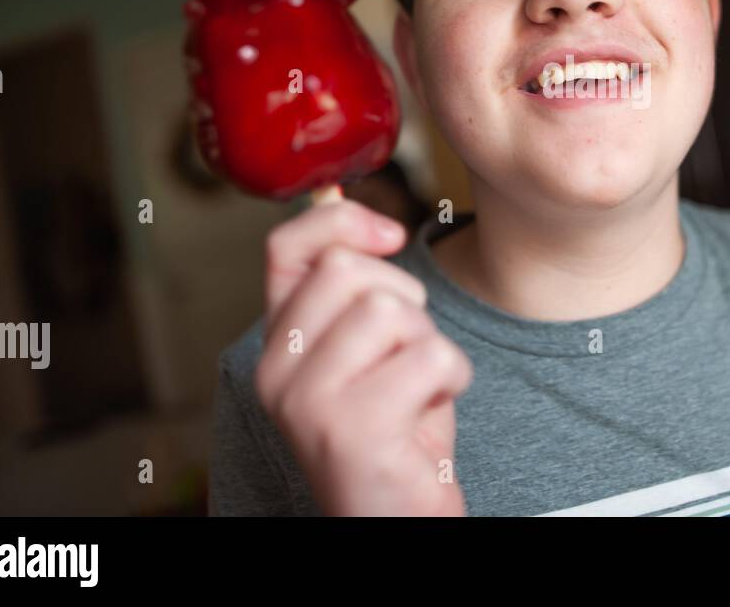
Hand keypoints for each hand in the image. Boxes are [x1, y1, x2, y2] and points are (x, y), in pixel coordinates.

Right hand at [254, 199, 472, 514]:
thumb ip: (354, 291)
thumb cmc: (396, 427)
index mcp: (279, 343)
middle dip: (405, 298)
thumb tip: (358, 215)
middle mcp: (277, 370)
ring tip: (418, 386)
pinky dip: (453, 376)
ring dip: (429, 342)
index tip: (390, 235)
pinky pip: (431, 355)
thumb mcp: (367, 347)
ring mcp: (308, 400)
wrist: (399, 515)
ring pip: (392, 310)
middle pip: (348, 270)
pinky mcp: (351, 428)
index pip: (285, 246)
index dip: (343, 222)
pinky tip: (432, 409)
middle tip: (408, 352)